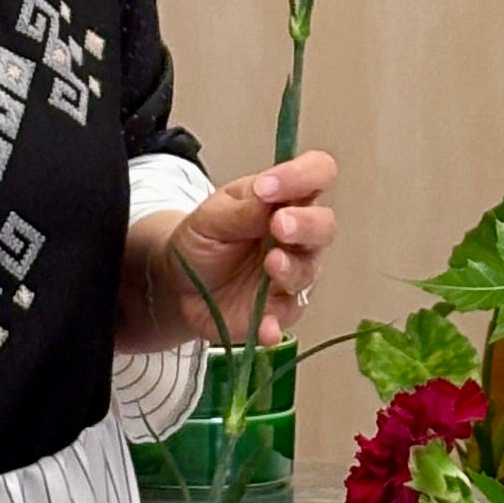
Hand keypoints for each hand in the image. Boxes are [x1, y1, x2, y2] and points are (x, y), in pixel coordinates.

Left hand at [159, 151, 338, 348]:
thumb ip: (243, 206)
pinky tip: (265, 328)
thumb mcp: (211, 215)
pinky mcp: (279, 311)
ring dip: (292, 268)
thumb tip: (268, 191)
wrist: (179, 282)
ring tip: (271, 264)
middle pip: (324, 225)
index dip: (303, 176)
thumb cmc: (204, 239)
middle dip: (306, 224)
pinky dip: (275, 324)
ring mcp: (292, 275)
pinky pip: (285, 319)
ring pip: (309, 271)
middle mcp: (297, 236)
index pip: (317, 174)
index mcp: (284, 200)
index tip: (269, 187)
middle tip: (279, 225)